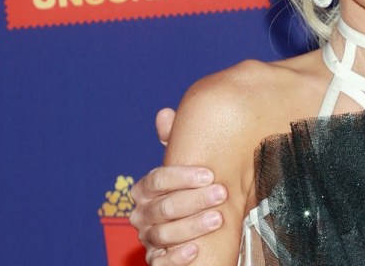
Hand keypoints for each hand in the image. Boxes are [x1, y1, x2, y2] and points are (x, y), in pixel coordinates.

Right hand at [130, 109, 228, 264]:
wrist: (205, 227)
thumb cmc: (196, 190)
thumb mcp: (191, 167)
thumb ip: (177, 142)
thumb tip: (165, 113)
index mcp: (147, 190)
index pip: (156, 180)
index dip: (181, 176)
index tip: (210, 174)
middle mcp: (143, 215)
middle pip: (162, 207)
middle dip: (193, 200)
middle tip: (221, 193)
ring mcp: (150, 239)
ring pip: (162, 234)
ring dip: (191, 226)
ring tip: (218, 218)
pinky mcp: (159, 260)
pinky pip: (161, 262)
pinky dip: (177, 257)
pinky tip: (195, 250)